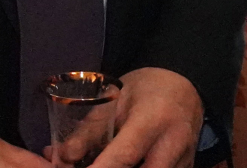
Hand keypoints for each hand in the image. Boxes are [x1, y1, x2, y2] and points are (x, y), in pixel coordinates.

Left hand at [82, 66, 202, 167]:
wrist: (185, 87)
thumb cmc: (146, 89)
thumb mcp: (115, 99)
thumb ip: (89, 130)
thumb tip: (61, 157)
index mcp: (153, 119)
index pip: (125, 154)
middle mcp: (173, 144)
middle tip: (89, 165)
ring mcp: (184, 162)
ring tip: (103, 161)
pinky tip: (122, 164)